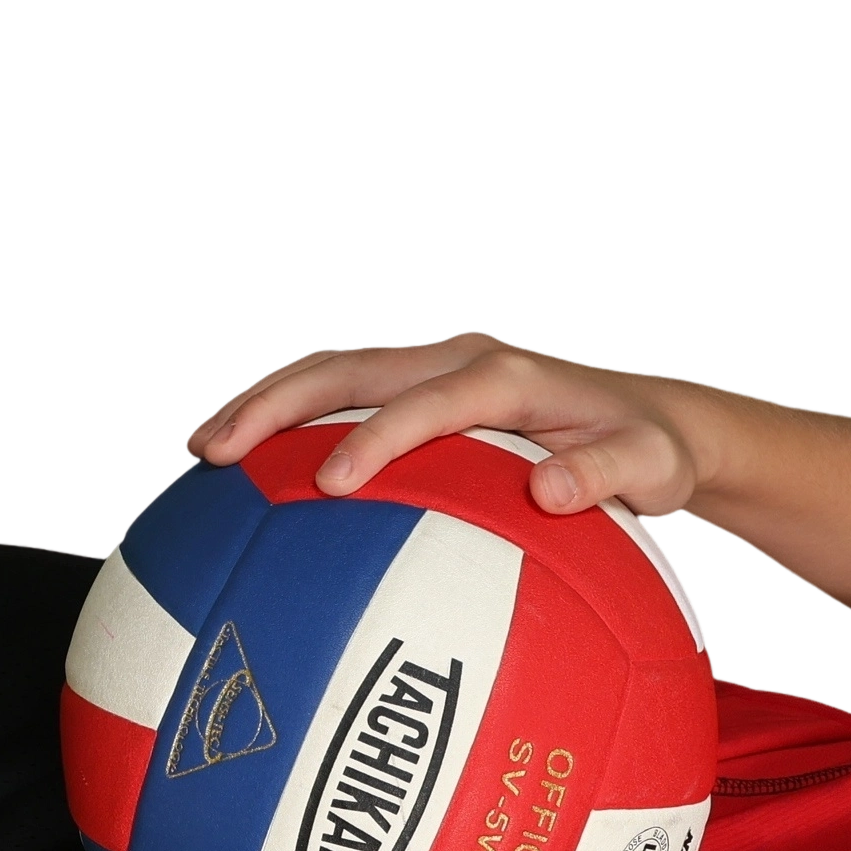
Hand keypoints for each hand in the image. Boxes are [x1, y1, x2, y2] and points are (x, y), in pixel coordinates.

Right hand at [183, 331, 713, 519]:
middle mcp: (459, 357)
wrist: (652, 423)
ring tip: (198, 450)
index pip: (428, 401)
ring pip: (330, 370)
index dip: (377, 436)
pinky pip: (341, 393)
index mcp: (507, 376)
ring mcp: (432, 366)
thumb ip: (607, 477)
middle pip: (348, 366)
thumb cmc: (650, 454)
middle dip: (275, 404)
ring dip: (262, 403)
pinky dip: (287, 419)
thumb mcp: (649, 469)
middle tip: (215, 453)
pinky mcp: (419, 387)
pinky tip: (241, 466)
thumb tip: (554, 492)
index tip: (330, 482)